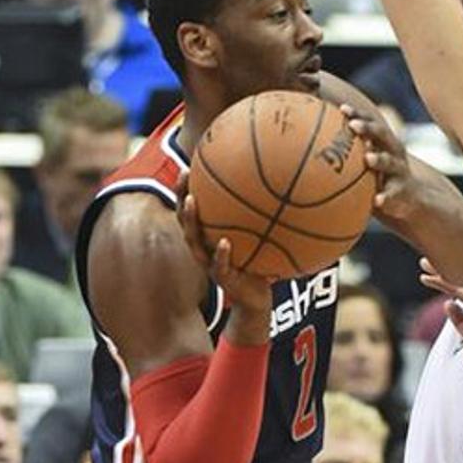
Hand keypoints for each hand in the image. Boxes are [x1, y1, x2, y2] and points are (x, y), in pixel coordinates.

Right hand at [175, 173, 272, 314]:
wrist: (258, 298)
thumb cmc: (258, 264)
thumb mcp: (258, 240)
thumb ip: (261, 218)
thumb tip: (280, 186)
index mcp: (209, 237)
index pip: (192, 209)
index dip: (186, 188)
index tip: (189, 164)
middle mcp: (204, 248)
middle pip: (184, 219)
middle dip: (182, 195)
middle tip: (184, 174)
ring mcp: (210, 263)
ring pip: (194, 241)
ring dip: (191, 220)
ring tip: (192, 201)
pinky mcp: (223, 279)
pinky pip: (219, 265)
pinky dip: (222, 254)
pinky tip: (225, 242)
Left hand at [344, 103, 415, 219]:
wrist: (409, 200)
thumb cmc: (377, 178)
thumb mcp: (365, 164)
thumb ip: (346, 156)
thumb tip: (308, 151)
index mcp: (382, 142)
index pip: (370, 123)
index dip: (357, 114)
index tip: (342, 109)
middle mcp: (392, 152)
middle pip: (382, 135)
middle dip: (368, 128)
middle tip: (353, 126)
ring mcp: (399, 171)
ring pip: (389, 162)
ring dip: (379, 159)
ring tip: (368, 158)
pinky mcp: (402, 191)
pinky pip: (393, 194)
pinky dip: (386, 197)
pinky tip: (378, 200)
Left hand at [419, 258, 462, 383]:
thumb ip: (460, 320)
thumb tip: (448, 304)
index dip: (447, 278)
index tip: (432, 271)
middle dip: (443, 269)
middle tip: (425, 260)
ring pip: (462, 283)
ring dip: (443, 273)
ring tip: (426, 266)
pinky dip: (448, 284)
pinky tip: (434, 279)